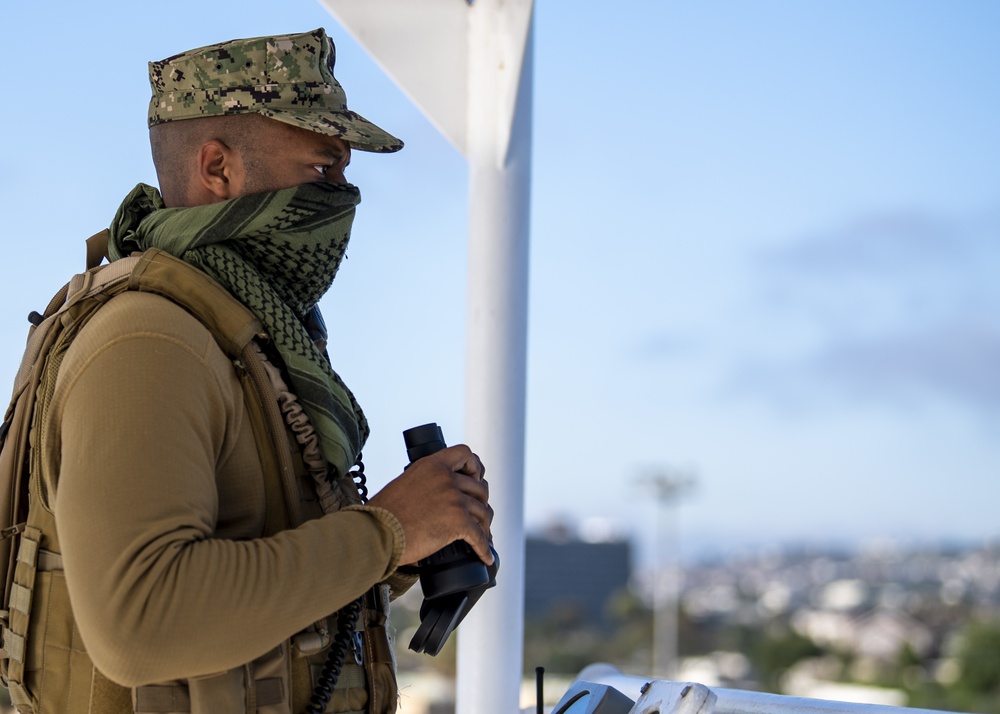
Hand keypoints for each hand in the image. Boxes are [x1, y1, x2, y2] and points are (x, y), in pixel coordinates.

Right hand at [368, 444, 493, 566]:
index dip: (475, 467)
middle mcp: (446, 478)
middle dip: (481, 502)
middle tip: (477, 514)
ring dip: (484, 526)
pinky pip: (480, 536)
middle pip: (479, 487)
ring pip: (482, 512)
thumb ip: (424, 482)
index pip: (465, 454)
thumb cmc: (382, 514)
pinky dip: (485, 548)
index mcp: (432, 465)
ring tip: (483, 536)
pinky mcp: (457, 522)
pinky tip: (486, 556)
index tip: (475, 478)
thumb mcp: (405, 483)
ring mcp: (453, 499)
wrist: (376, 533)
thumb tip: (435, 496)